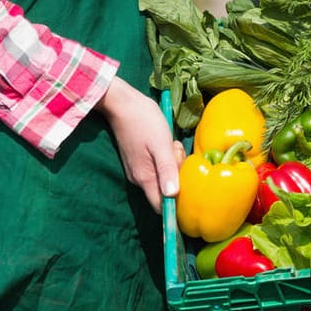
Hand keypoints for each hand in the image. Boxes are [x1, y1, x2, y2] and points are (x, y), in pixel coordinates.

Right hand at [98, 77, 180, 213]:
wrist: (122, 103)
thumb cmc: (144, 121)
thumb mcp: (161, 144)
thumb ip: (167, 170)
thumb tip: (172, 196)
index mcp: (144, 177)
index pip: (161, 206)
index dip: (175, 205)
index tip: (188, 191)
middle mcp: (139, 178)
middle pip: (165, 190)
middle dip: (177, 175)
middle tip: (177, 152)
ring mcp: (137, 169)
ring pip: (162, 177)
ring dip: (172, 163)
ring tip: (171, 144)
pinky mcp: (138, 160)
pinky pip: (157, 167)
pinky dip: (165, 158)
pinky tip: (166, 142)